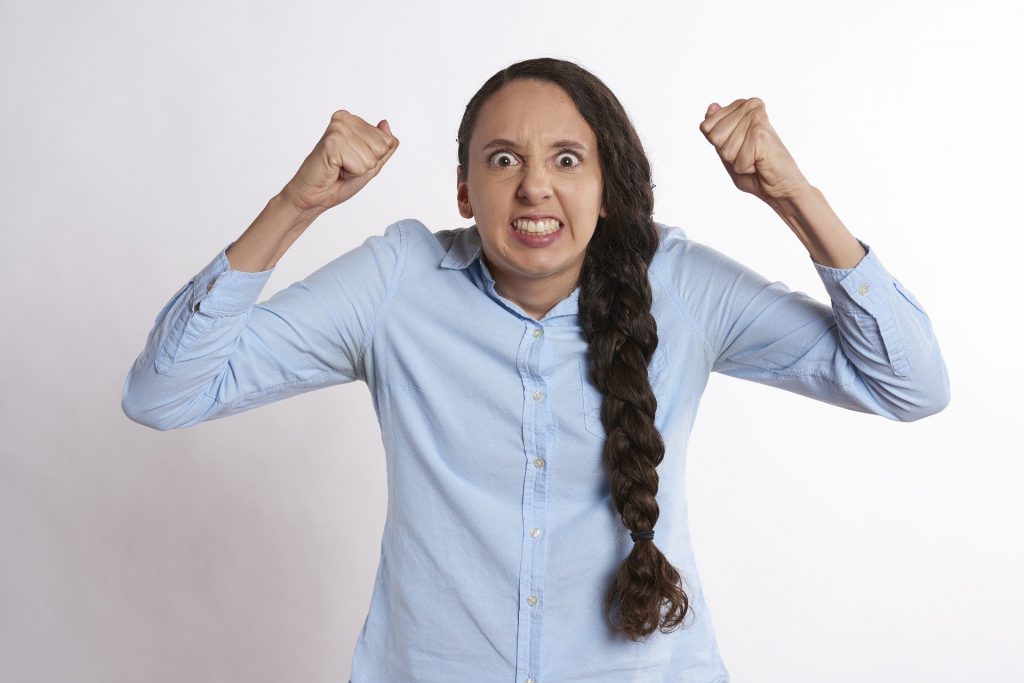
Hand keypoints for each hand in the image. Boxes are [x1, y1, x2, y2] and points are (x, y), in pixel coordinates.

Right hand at [281, 110, 398, 212]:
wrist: (314, 196)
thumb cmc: (338, 181)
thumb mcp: (370, 164)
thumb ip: (383, 145)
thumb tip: (385, 123)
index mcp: (352, 121)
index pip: (388, 140)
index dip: (374, 159)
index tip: (353, 161)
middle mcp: (344, 120)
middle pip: (382, 147)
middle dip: (367, 163)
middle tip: (345, 166)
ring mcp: (337, 129)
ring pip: (372, 157)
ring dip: (358, 169)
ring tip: (339, 168)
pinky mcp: (332, 142)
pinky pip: (360, 165)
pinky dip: (351, 173)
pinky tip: (334, 169)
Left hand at [699, 98, 811, 206]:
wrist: (781, 185)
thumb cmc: (755, 170)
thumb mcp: (727, 148)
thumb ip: (716, 129)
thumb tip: (711, 106)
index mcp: (742, 107)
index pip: (706, 126)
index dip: (718, 145)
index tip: (739, 147)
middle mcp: (750, 107)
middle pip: (713, 137)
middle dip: (726, 153)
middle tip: (748, 155)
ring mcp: (755, 118)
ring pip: (724, 148)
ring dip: (737, 161)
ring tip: (755, 158)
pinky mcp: (759, 133)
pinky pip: (736, 160)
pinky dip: (745, 168)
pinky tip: (760, 162)